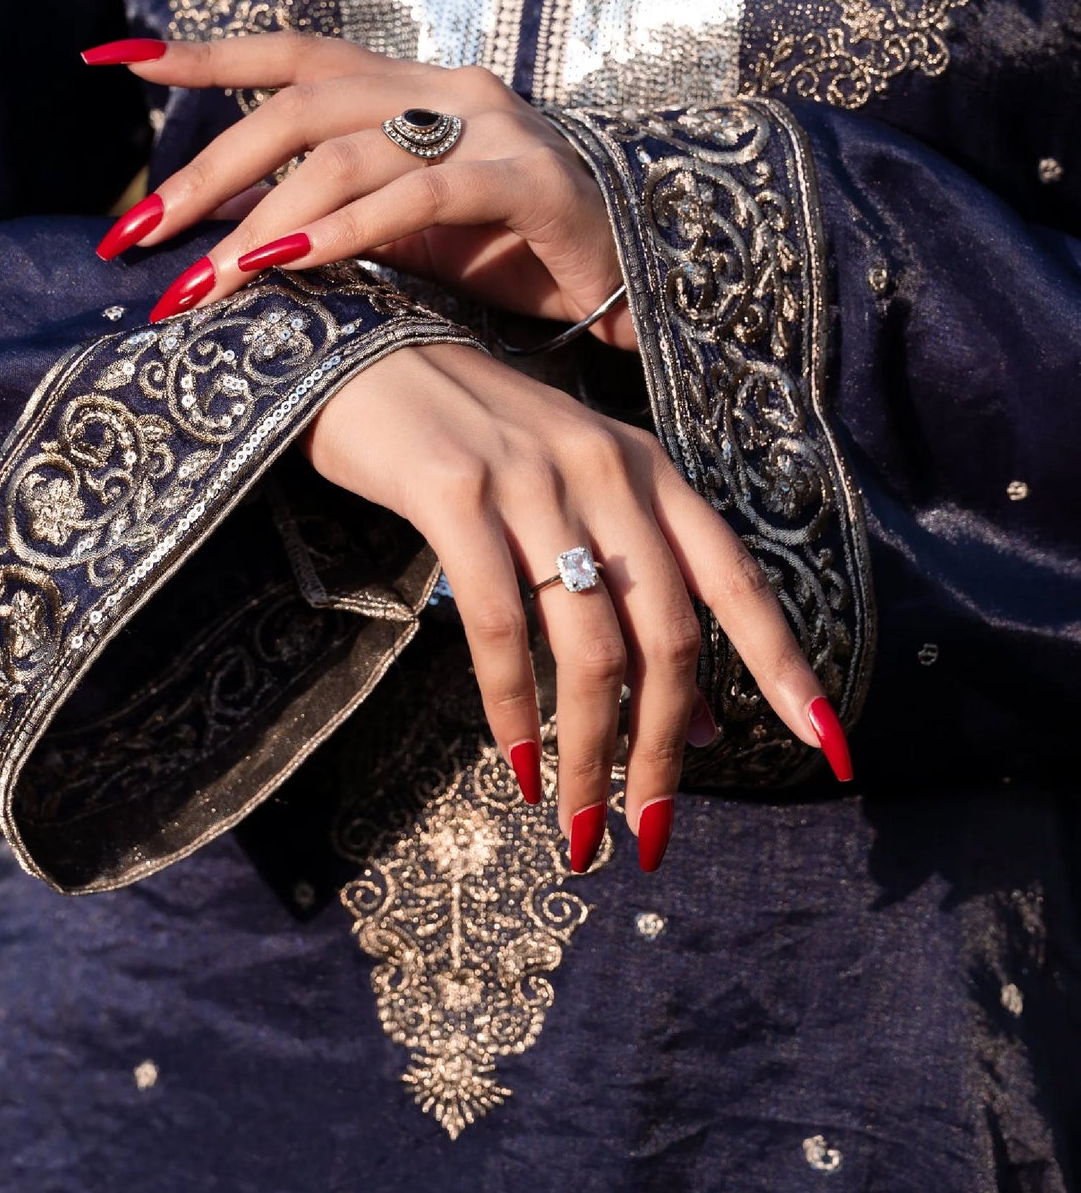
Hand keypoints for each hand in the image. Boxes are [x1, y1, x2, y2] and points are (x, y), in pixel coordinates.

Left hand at [83, 34, 635, 345]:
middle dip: (207, 172)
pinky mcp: (526, 178)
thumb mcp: (410, 228)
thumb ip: (336, 210)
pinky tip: (289, 262)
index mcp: (413, 88)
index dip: (209, 52)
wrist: (641, 276)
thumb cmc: (517, 251)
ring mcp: (489, 126)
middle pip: (299, 105)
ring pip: (346, 151)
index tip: (121, 61)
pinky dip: (347, 229)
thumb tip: (233, 234)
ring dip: (260, 218)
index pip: (296, 52)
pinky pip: (420, 194)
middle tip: (138, 236)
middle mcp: (445, 88)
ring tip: (202, 282)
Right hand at [303, 340, 850, 872]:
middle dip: (664, 750)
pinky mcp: (455, 493)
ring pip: (591, 644)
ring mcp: (532, 477)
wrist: (367, 360)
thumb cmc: (473, 441)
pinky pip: (499, 625)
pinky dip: (512, 709)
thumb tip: (706, 722)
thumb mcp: (572, 501)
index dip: (785, 662)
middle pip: (668, 634)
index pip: (736, 577)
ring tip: (577, 824)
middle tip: (647, 832)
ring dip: (590, 753)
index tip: (826, 744)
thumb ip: (637, 593)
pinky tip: (515, 763)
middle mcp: (607, 468)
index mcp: (648, 469)